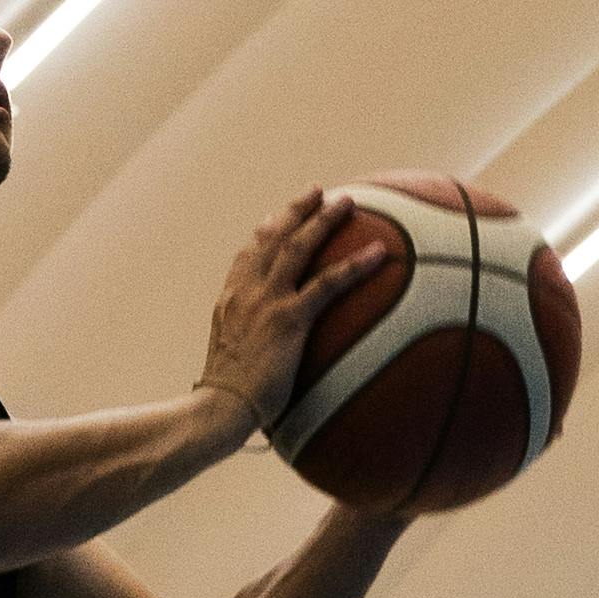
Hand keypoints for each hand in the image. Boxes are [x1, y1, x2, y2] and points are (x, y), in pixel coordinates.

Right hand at [196, 190, 373, 442]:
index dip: (264, 232)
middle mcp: (246, 292)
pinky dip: (356, 265)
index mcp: (229, 300)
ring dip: (324, 220)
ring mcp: (266, 301)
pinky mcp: (289, 319)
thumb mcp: (228, 363)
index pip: (247, 255)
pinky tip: (381, 253)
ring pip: (298, 247)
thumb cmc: (224, 400)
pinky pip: (329, 284)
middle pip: (272, 237)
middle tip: (317, 191)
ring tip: (346, 202)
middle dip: (296, 210)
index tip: (276, 217)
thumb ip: (245, 347)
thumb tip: (259, 357)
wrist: (218, 406)